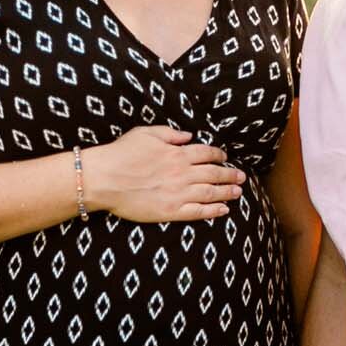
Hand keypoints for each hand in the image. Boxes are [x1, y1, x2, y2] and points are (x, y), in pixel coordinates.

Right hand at [82, 126, 244, 223]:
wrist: (104, 178)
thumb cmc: (121, 154)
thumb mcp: (146, 133)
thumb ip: (170, 134)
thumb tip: (188, 136)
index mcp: (177, 153)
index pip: (206, 153)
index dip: (219, 155)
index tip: (225, 158)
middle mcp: (182, 173)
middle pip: (214, 173)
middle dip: (230, 175)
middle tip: (241, 177)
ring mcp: (177, 193)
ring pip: (210, 193)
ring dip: (227, 192)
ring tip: (238, 193)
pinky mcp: (170, 211)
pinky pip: (197, 212)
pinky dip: (213, 211)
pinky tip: (223, 210)